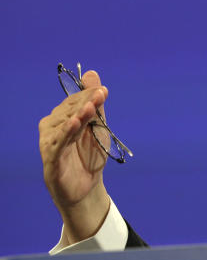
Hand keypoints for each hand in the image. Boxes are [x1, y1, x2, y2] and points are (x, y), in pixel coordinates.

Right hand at [38, 70, 110, 243]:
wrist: (87, 186)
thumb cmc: (89, 154)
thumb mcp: (97, 125)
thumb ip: (95, 102)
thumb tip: (92, 73)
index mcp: (62, 117)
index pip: (74, 102)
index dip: (88, 96)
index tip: (103, 91)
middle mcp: (52, 127)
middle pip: (69, 112)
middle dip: (85, 104)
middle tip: (99, 96)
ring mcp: (50, 143)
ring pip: (64, 126)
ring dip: (77, 116)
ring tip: (89, 108)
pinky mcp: (51, 159)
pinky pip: (57, 144)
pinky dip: (65, 134)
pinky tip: (73, 125)